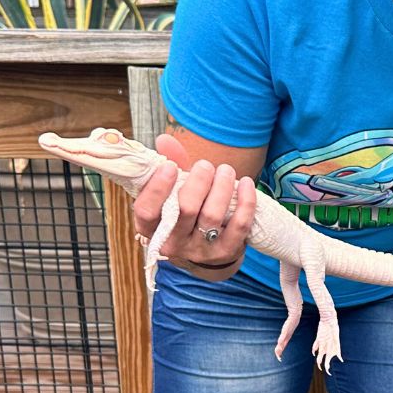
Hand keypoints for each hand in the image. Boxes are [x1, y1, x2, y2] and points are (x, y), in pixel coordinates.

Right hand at [132, 133, 257, 269]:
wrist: (205, 252)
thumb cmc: (183, 215)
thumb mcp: (170, 196)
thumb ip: (168, 168)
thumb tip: (165, 140)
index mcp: (151, 229)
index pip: (146, 211)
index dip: (157, 187)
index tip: (170, 166)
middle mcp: (173, 244)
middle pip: (185, 208)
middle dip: (199, 180)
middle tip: (205, 165)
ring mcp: (200, 250)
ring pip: (212, 215)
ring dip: (222, 186)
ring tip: (226, 170)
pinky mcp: (225, 253)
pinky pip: (239, 225)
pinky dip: (246, 201)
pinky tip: (246, 184)